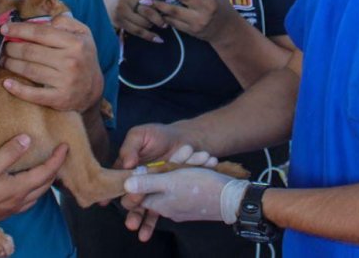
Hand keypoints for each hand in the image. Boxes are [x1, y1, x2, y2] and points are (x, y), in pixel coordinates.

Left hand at [0, 15, 102, 112]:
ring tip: (3, 59)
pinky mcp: (59, 98)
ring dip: (10, 64)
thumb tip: (42, 21)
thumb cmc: (83, 56)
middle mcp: (70, 61)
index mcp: (75, 42)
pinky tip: (7, 83)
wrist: (93, 88)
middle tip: (2, 46)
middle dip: (11, 48)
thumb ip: (64, 22)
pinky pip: (34, 94)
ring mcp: (65, 81)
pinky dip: (18, 89)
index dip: (19, 30)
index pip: (40, 33)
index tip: (4, 29)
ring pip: (29, 70)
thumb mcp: (82, 33)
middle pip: (30, 52)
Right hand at [0, 135, 68, 230]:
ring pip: (36, 196)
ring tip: (46, 170)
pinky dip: (33, 191)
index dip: (58, 159)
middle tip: (60, 157)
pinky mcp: (1, 213)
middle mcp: (19, 201)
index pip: (47, 172)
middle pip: (45, 186)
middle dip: (55, 170)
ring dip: (45, 183)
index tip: (66, 146)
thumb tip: (28, 139)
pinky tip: (24, 186)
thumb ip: (9, 152)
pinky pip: (26, 202)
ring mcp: (10, 209)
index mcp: (19, 189)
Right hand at [104, 0, 166, 42]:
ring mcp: (121, 9)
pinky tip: (159, 39)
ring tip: (162, 24)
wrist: (104, 5)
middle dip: (159, 15)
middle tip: (167, 19)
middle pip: (146, 7)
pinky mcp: (119, 21)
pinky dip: (149, 36)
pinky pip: (137, 31)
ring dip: (154, 24)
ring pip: (143, 21)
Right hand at [117, 124, 214, 241]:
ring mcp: (150, 190)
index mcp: (126, 167)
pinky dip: (150, 222)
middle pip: (128, 196)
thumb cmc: (160, 135)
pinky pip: (156, 211)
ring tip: (135, 227)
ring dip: (136, 218)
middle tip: (133, 204)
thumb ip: (131, 147)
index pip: (115, 180)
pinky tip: (146, 233)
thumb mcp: (141, 135)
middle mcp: (136, 181)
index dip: (109, 191)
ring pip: (139, 208)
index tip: (104, 202)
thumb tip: (126, 164)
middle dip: (128, 204)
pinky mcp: (163, 196)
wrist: (187, 141)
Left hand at [123, 167, 242, 223]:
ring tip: (203, 155)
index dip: (141, 176)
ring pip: (177, 181)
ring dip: (187, 165)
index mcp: (159, 203)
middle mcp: (168, 207)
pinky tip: (207, 162)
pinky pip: (189, 185)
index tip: (149, 161)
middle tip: (189, 151)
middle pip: (160, 184)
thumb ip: (147, 183)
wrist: (233, 200)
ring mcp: (182, 206)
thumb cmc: (200, 187)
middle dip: (174, 164)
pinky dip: (195, 172)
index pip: (138, 194)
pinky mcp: (194, 203)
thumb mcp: (170, 181)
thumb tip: (125, 186)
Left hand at [148, 0, 240, 43]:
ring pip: (175, 12)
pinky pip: (174, 23)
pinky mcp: (191, 31)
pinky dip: (163, 16)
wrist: (226, 31)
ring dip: (159, 5)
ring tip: (145, 0)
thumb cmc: (221, 5)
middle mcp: (207, 8)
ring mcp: (198, 21)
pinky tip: (154, 10)